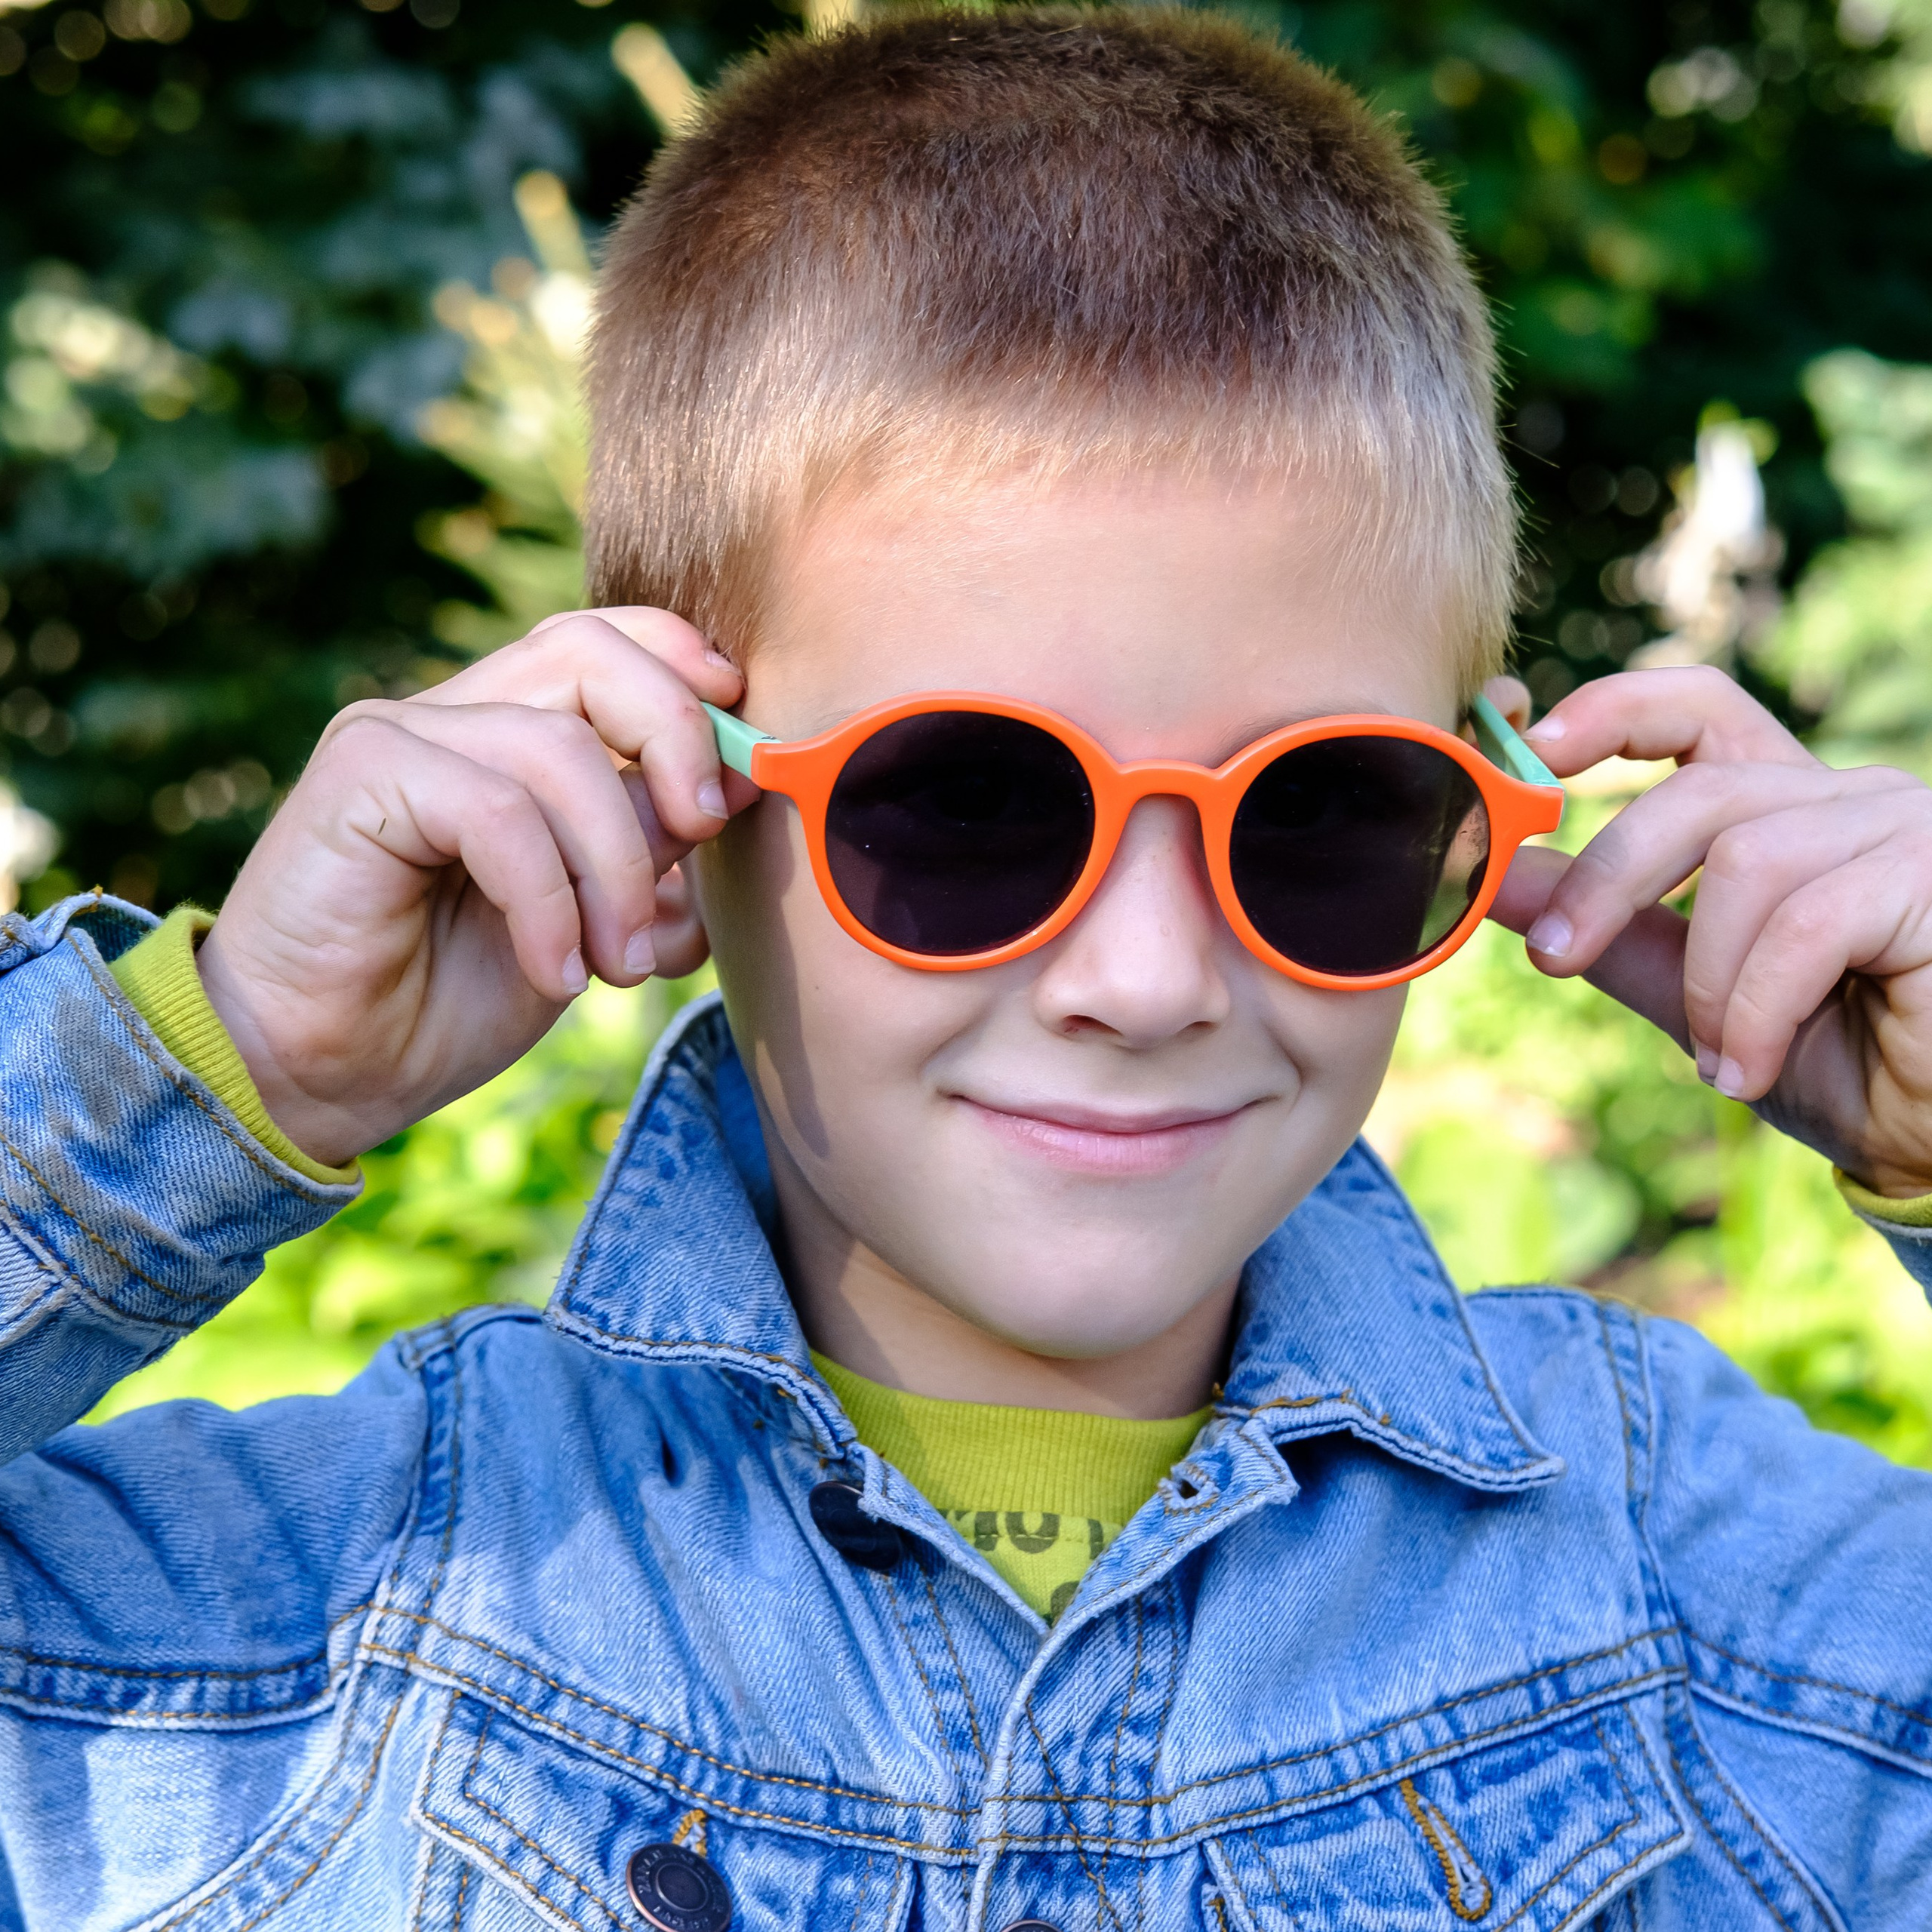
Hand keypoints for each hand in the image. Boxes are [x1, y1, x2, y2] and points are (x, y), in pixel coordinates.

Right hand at [195, 609, 753, 1167]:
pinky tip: (556, 973)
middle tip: (703, 833)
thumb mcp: (589, 924)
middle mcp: (454, 714)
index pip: (610, 641)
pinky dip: (548, 900)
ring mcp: (399, 735)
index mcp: (510, 731)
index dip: (686, 674)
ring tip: (617, 966)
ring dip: (615, 866)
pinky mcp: (359, 775)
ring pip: (559, 748)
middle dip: (675, 737)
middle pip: (590, 652)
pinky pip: (498, 812)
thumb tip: (742, 789)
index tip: (741, 763)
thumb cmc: (447, 1000)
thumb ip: (651, 852)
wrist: (319, 1075)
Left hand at [1484, 666, 1931, 1197]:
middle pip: (1700, 792)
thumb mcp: (1695, 994)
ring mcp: (1902, 830)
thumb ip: (1611, 931)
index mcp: (1789, 807)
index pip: (1700, 710)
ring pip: (1748, 862)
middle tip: (1552, 957)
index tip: (1533, 751)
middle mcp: (1850, 799)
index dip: (1613, 712)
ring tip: (1717, 1060)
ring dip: (1708, 981)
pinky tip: (1747, 1070)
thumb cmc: (1832, 1063)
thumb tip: (1497, 874)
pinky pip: (1807, 925)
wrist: (1929, 1141)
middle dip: (1608, 877)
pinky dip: (1755, 1010)